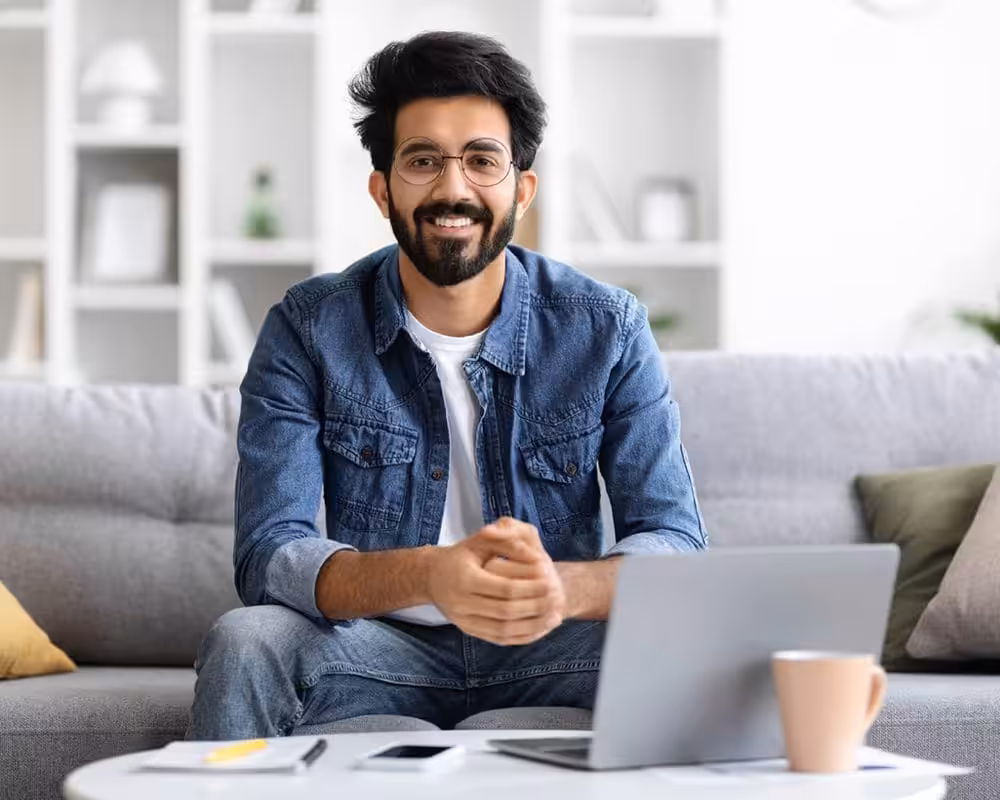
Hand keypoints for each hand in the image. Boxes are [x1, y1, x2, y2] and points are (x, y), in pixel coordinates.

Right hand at [426, 519, 564, 645]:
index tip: (550, 579)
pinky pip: (499, 639)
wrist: (431, 576)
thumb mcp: (481, 540)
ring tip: (555, 616)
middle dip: (535, 606)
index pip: (505, 588)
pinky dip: (522, 636)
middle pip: (506, 611)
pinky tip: (540, 628)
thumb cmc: (462, 554)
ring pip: (504, 631)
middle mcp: (461, 603)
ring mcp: (464, 621)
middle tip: (557, 598)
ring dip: (533, 625)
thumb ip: (508, 542)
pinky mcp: (469, 631)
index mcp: (465, 578)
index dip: (530, 586)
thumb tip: (534, 555)